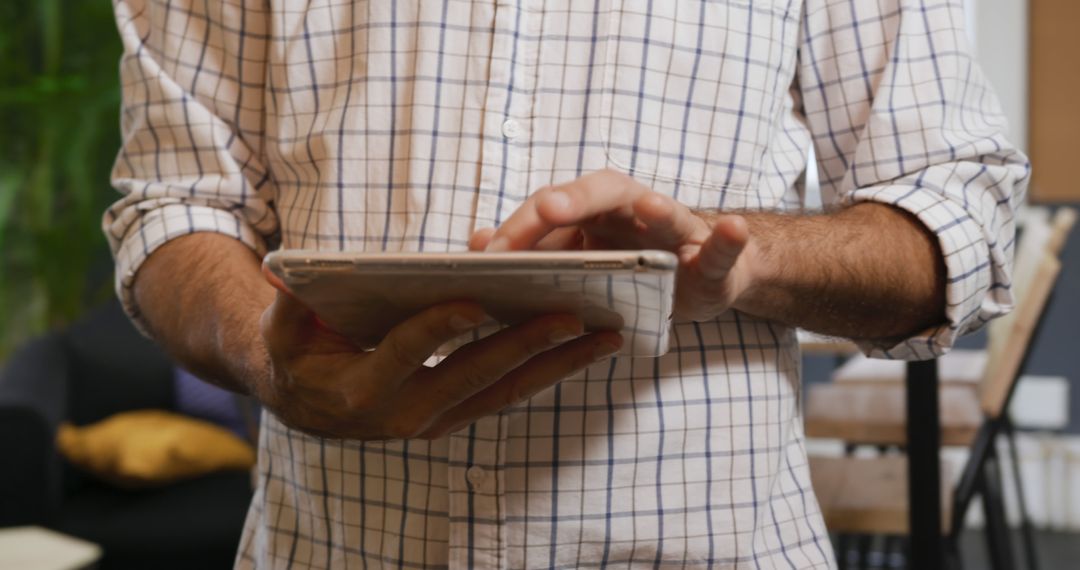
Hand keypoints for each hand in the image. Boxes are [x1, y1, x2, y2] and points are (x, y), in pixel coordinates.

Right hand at [256, 268, 622, 439]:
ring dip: (556, 365)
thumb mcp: (283, 330)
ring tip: (604, 336)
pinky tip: (584, 349)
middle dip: (525, 344)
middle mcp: (405, 413)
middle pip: (473, 375)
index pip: (404, 353)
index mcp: (361, 387)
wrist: (308, 403)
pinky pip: (508, 396)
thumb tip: (284, 272)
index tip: (472, 301)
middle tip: (571, 316)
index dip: (435, 328)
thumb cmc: (299, 353)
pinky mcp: (457, 416)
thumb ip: (287, 304)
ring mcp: (437, 419)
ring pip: (504, 392)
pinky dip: (548, 373)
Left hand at [470, 169, 755, 320]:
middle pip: (601, 194)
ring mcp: (677, 230)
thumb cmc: (633, 272)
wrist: (701, 280)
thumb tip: (472, 243)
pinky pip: (722, 245)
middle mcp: (633, 210)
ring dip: (659, 208)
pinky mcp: (714, 257)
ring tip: (648, 205)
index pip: (551, 210)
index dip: (520, 226)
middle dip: (575, 201)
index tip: (488, 249)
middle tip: (549, 209)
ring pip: (665, 209)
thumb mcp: (581, 266)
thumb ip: (533, 253)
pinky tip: (732, 230)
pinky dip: (728, 238)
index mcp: (594, 215)